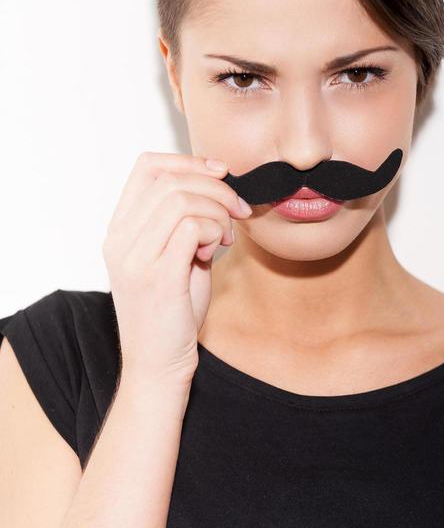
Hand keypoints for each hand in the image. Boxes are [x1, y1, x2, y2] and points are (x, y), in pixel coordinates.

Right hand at [102, 151, 251, 388]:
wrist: (157, 365)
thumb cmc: (172, 314)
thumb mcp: (175, 259)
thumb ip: (186, 224)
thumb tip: (218, 189)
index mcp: (120, 230)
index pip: (147, 167)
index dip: (189, 161)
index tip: (221, 173)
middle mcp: (120, 239)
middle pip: (169, 179)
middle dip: (215, 187)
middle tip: (238, 210)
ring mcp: (135, 257)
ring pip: (182, 199)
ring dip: (218, 211)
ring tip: (226, 237)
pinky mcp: (157, 276)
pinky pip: (193, 227)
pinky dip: (216, 231)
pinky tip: (219, 251)